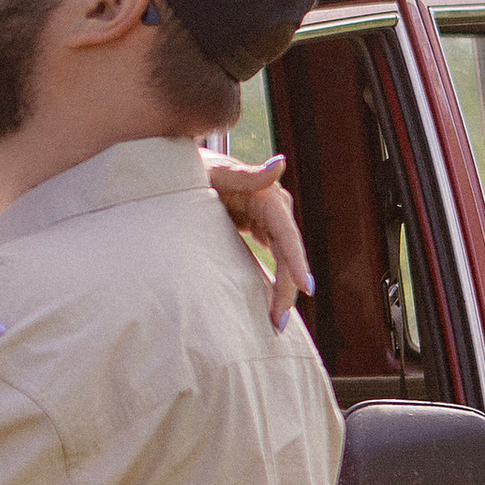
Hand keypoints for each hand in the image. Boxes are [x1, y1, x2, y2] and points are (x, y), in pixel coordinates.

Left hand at [207, 150, 310, 331]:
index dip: (296, 261)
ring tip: (276, 321)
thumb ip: (246, 173)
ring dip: (282, 288)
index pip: (286, 233)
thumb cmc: (195, 168)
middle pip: (288, 252)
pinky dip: (274, 278)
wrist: (179, 169)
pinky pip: (273, 256)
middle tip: (278, 322)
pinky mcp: (258, 226)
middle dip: (288, 288)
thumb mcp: (216, 171)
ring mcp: (266, 218)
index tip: (305, 288)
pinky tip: (270, 303)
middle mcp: (273, 207)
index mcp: (265, 195)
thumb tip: (280, 162)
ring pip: (283, 258)